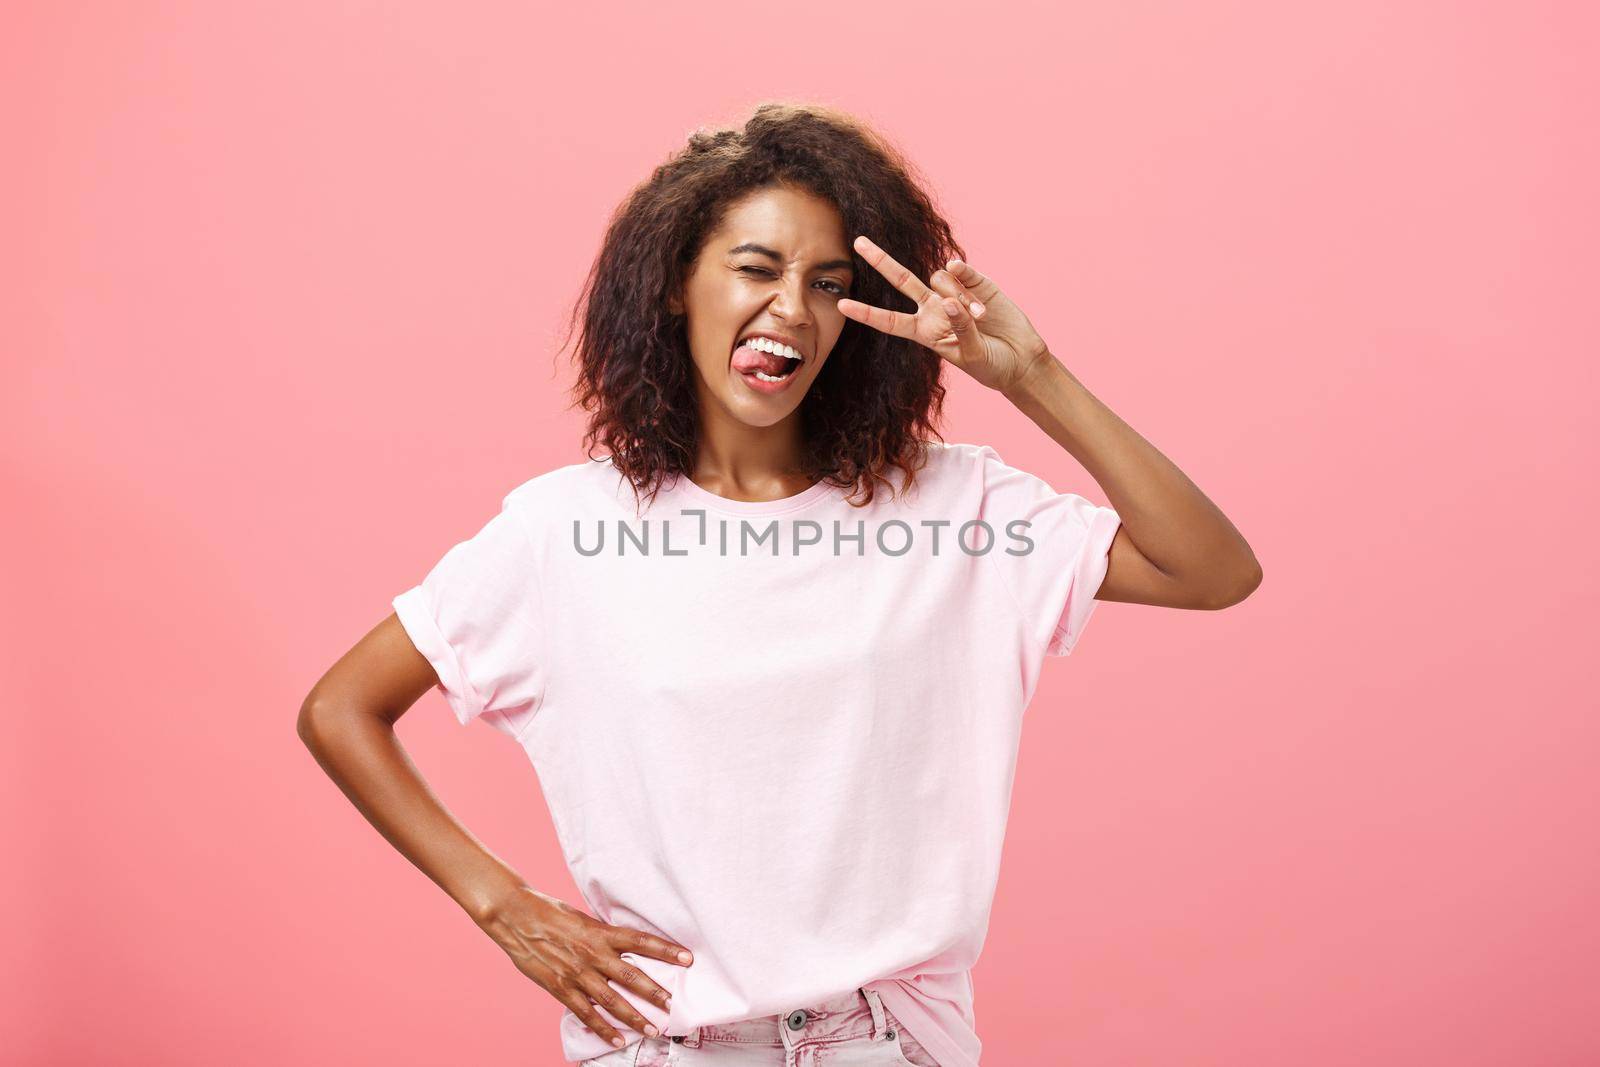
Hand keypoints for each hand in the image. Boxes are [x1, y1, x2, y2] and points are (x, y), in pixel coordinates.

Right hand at [475, 886, 692, 1049]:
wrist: (516, 917)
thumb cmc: (550, 913)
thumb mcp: (584, 918)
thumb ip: (604, 935)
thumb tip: (627, 945)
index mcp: (601, 932)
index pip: (641, 941)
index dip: (666, 950)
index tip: (688, 958)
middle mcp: (593, 953)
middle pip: (631, 976)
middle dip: (656, 993)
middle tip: (675, 1006)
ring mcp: (576, 973)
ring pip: (612, 1000)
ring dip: (634, 1016)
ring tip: (653, 1029)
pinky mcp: (560, 987)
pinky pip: (585, 1012)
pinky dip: (602, 1027)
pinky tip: (616, 1039)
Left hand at [839, 235, 1053, 393]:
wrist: (1021, 359)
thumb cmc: (991, 366)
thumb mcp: (971, 355)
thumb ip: (959, 328)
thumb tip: (949, 300)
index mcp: (923, 332)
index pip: (889, 321)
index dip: (867, 313)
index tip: (841, 306)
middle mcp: (933, 309)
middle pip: (901, 281)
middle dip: (881, 261)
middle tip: (859, 242)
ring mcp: (953, 294)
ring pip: (939, 279)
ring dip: (957, 297)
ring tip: (980, 319)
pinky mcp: (976, 283)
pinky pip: (960, 272)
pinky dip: (964, 278)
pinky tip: (976, 298)